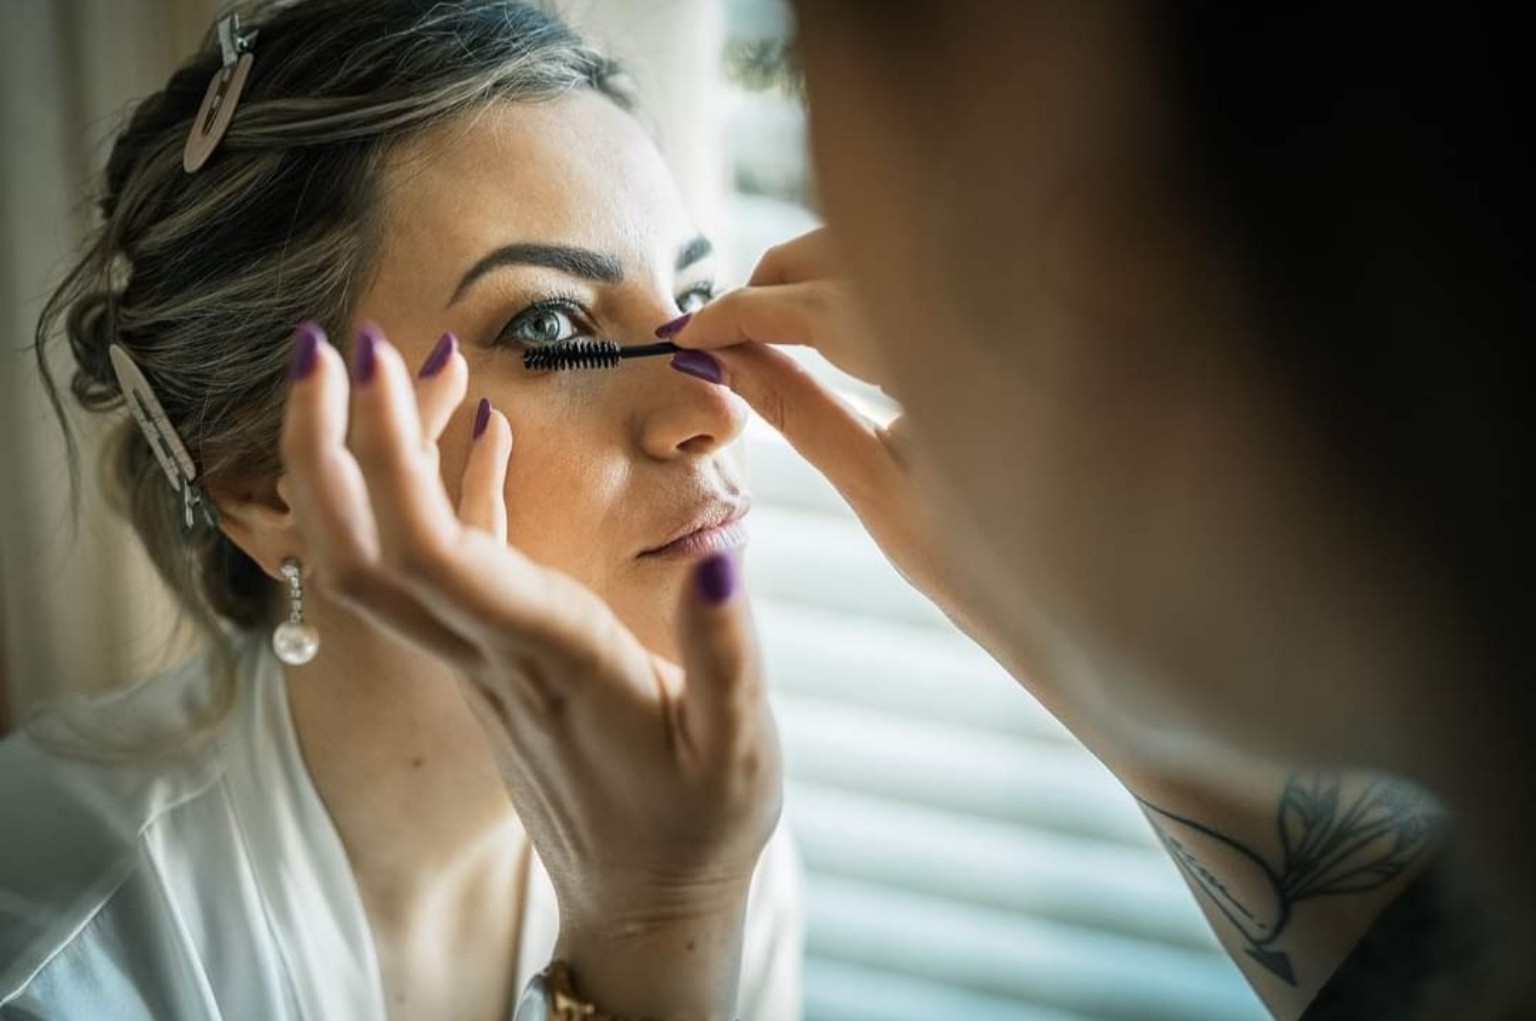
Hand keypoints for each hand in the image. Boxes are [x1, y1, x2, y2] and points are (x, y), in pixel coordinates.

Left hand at [280, 323, 778, 1018]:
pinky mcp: (495, 665)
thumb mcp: (742, 744)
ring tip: (400, 362)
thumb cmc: (697, 827)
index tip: (381, 361)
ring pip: (383, 562)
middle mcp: (491, 657)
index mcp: (550, 660)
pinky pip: (448, 571)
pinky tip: (480, 432)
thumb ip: (726, 650)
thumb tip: (721, 553)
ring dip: (366, 462)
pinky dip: (447, 495)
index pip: (434, 551)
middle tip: (324, 344)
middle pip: (361, 553)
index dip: (389, 453)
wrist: (646, 906)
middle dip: (325, 445)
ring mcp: (481, 664)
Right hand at [669, 230, 998, 652]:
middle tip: (726, 334)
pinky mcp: (1021, 304)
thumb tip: (716, 358)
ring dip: (820, 272)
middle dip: (776, 277)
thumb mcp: (877, 490)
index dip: (743, 311)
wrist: (1089, 586)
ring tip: (774, 330)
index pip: (821, 303)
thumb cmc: (989, 563)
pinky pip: (925, 266)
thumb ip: (795, 411)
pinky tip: (840, 327)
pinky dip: (868, 282)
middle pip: (853, 244)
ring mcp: (1012, 297)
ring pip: (887, 244)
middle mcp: (993, 303)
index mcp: (954, 359)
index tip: (685, 335)